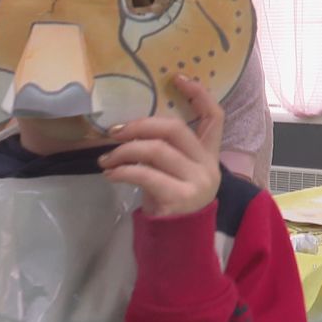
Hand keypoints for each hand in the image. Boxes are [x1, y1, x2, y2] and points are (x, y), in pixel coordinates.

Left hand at [98, 74, 223, 215]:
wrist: (178, 243)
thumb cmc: (170, 201)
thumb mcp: (173, 173)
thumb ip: (164, 150)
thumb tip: (128, 127)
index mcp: (209, 155)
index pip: (215, 117)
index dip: (199, 94)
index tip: (177, 77)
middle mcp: (208, 166)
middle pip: (175, 129)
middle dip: (140, 126)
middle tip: (115, 132)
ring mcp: (197, 182)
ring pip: (156, 150)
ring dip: (124, 151)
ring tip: (106, 160)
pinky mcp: (179, 198)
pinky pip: (145, 174)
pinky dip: (122, 171)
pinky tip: (111, 174)